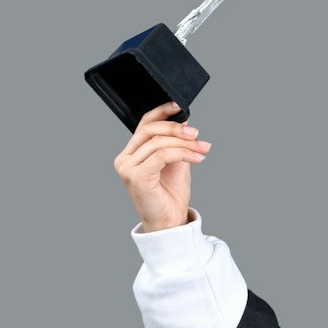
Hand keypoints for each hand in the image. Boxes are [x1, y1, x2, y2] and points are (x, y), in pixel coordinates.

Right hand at [113, 102, 210, 231]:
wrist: (170, 221)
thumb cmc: (171, 196)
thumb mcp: (177, 162)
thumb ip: (177, 143)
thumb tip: (185, 121)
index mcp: (132, 153)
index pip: (144, 124)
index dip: (161, 112)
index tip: (179, 106)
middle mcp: (125, 159)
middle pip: (150, 130)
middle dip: (177, 129)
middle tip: (197, 134)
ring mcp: (127, 168)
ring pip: (159, 143)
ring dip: (185, 144)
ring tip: (202, 149)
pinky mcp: (136, 177)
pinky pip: (162, 156)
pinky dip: (182, 154)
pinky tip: (197, 158)